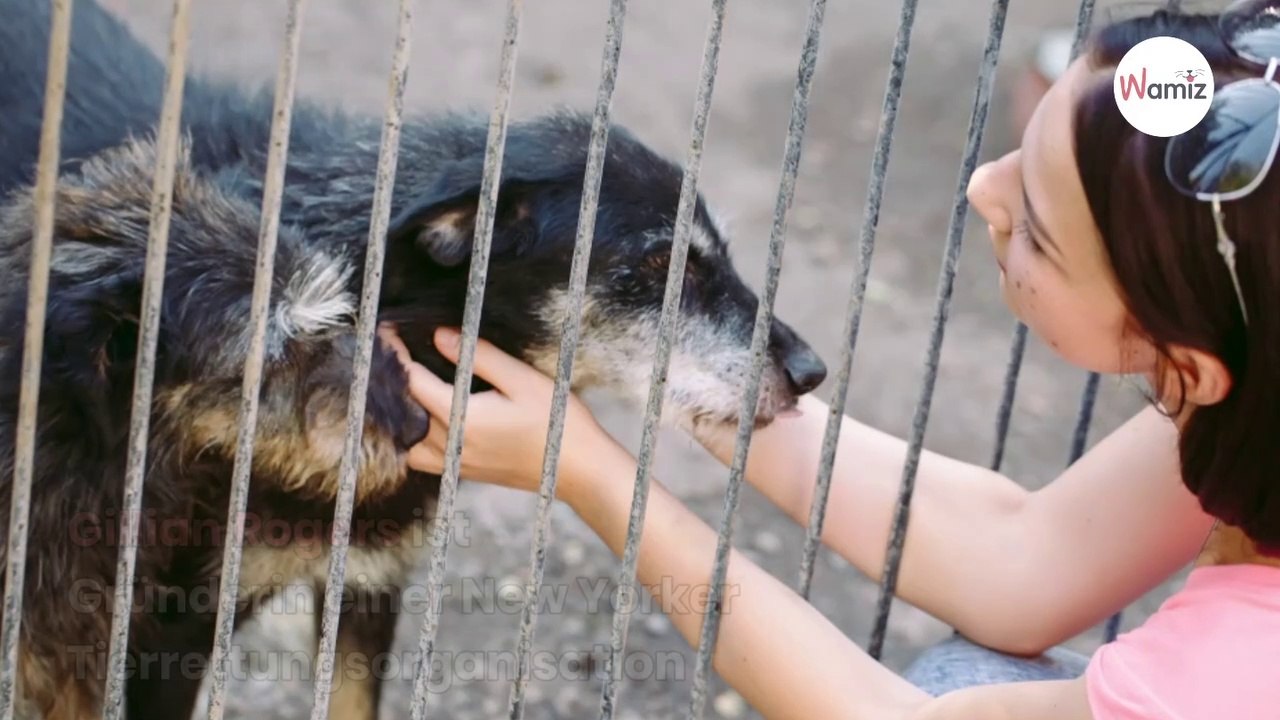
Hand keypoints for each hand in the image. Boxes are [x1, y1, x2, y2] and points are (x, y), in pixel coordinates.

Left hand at [379, 324, 625, 500]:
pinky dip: (415, 437)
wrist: (579, 469)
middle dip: (393, 379)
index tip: (387, 330)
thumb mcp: (522, 379)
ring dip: (401, 414)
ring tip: (407, 386)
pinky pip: (424, 457)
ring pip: (407, 441)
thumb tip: (440, 336)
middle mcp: (451, 445)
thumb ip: (479, 356)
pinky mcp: (465, 472)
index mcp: (461, 418)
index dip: (395, 353)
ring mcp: (456, 463)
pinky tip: (427, 418)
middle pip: (403, 410)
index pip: (411, 381)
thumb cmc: (557, 421)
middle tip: (393, 350)